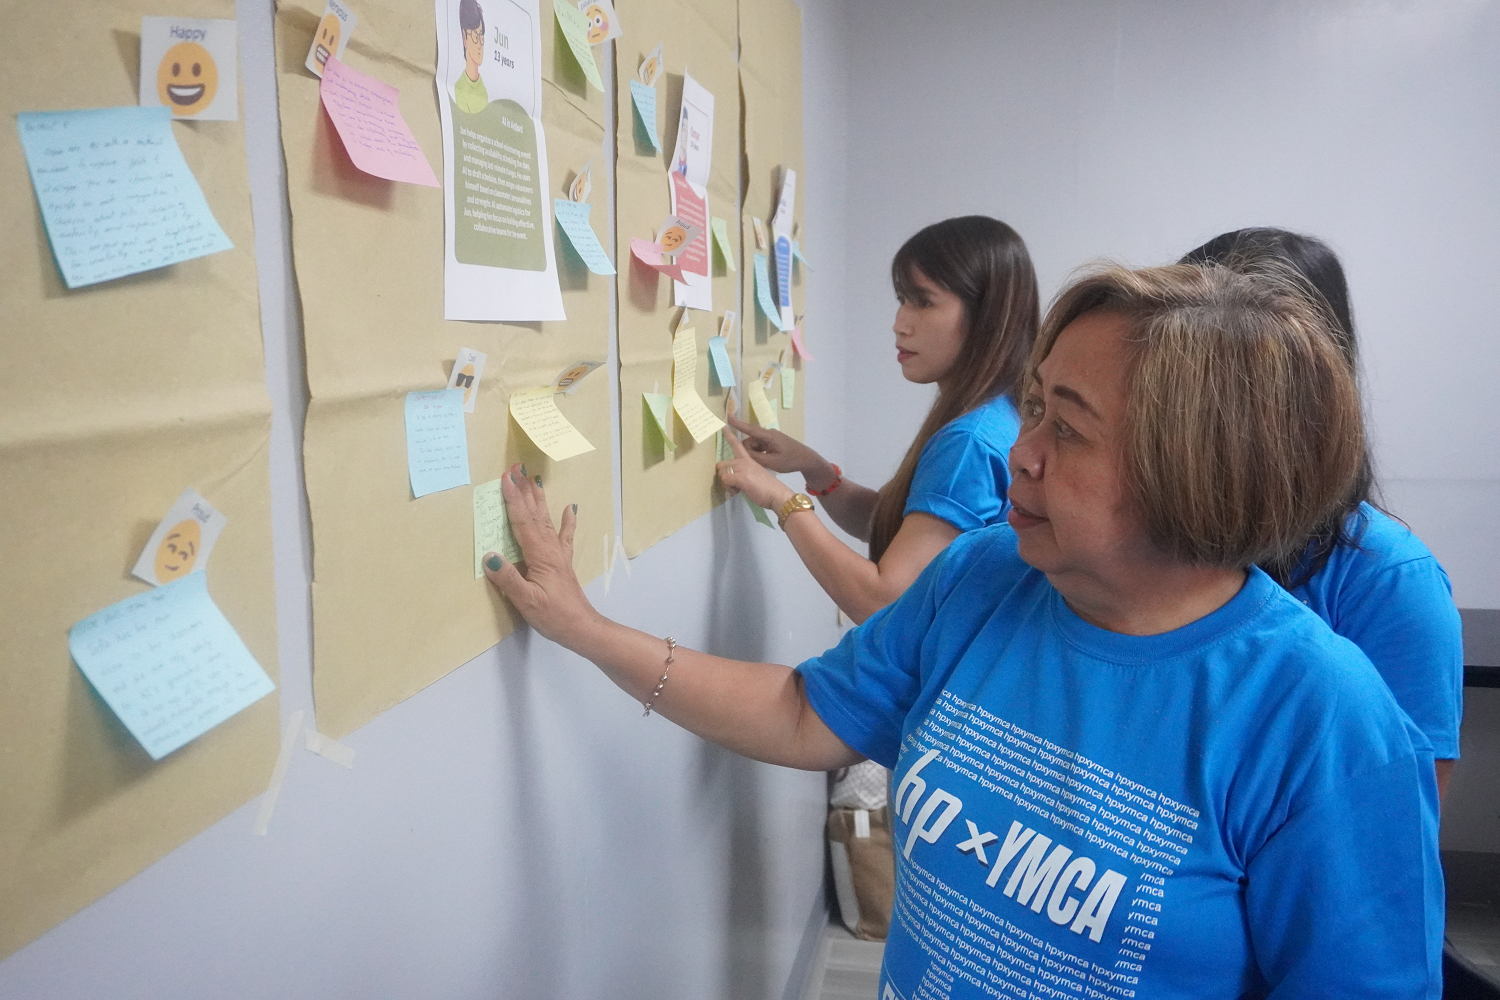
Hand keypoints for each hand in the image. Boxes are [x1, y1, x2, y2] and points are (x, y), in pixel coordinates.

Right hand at [482, 465, 600, 646]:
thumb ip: (508, 579)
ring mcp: (558, 554)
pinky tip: (570, 508)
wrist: (581, 627)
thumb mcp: (526, 601)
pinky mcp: (563, 562)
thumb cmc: (553, 616)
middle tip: (518, 467)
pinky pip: (565, 536)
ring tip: (534, 479)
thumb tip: (490, 556)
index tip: (506, 477)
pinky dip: (567, 521)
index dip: (513, 499)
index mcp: (539, 555)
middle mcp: (550, 549)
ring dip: (539, 499)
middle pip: (535, 514)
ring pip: (546, 520)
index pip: (522, 521)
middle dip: (525, 490)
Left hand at [717, 431, 796, 510]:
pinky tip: (738, 491)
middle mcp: (744, 461)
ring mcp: (742, 468)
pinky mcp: (740, 476)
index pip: (737, 445)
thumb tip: (734, 479)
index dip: (729, 436)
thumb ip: (745, 473)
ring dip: (727, 484)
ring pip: (722, 473)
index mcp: (749, 459)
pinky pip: (725, 481)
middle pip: (722, 465)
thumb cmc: (768, 488)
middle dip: (725, 477)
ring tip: (739, 489)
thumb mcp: (756, 475)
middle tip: (736, 485)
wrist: (777, 494)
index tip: (724, 426)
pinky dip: (729, 489)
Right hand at [725, 413, 824, 477]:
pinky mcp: (772, 442)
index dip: (737, 423)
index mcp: (768, 436)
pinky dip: (759, 453)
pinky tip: (766, 460)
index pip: (749, 429)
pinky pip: (760, 446)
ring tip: (766, 463)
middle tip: (760, 462)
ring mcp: (770, 438)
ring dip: (755, 454)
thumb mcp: (772, 462)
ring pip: (754, 445)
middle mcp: (768, 434)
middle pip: (750, 441)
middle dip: (749, 452)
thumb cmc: (790, 460)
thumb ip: (756, 458)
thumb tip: (743, 453)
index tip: (727, 416)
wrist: (806, 459)